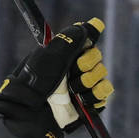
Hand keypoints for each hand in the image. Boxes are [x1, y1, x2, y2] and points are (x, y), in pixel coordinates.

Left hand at [0, 18, 112, 137]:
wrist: (33, 113)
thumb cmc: (36, 82)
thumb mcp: (50, 53)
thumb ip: (72, 37)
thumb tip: (95, 24)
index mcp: (63, 54)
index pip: (87, 40)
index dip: (86, 45)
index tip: (78, 50)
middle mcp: (73, 68)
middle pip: (97, 56)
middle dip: (86, 64)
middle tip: (70, 74)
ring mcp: (81, 85)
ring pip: (102, 73)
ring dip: (88, 81)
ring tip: (72, 91)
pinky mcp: (88, 102)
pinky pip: (105, 90)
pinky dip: (96, 94)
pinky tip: (83, 100)